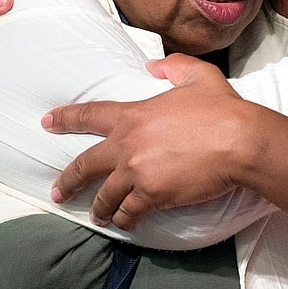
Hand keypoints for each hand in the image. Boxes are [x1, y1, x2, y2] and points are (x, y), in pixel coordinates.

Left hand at [43, 54, 254, 230]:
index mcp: (133, 115)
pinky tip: (126, 223)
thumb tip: (152, 65)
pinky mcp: (152, 195)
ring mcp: (137, 172)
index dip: (65, 118)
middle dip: (68, 181)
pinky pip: (129, 213)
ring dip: (100, 208)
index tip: (47, 123)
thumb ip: (172, 66)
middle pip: (85, 166)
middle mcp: (127, 145)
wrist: (240, 141)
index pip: (89, 115)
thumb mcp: (197, 75)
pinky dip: (125, 220)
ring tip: (98, 216)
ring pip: (105, 197)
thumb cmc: (222, 109)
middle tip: (58, 192)